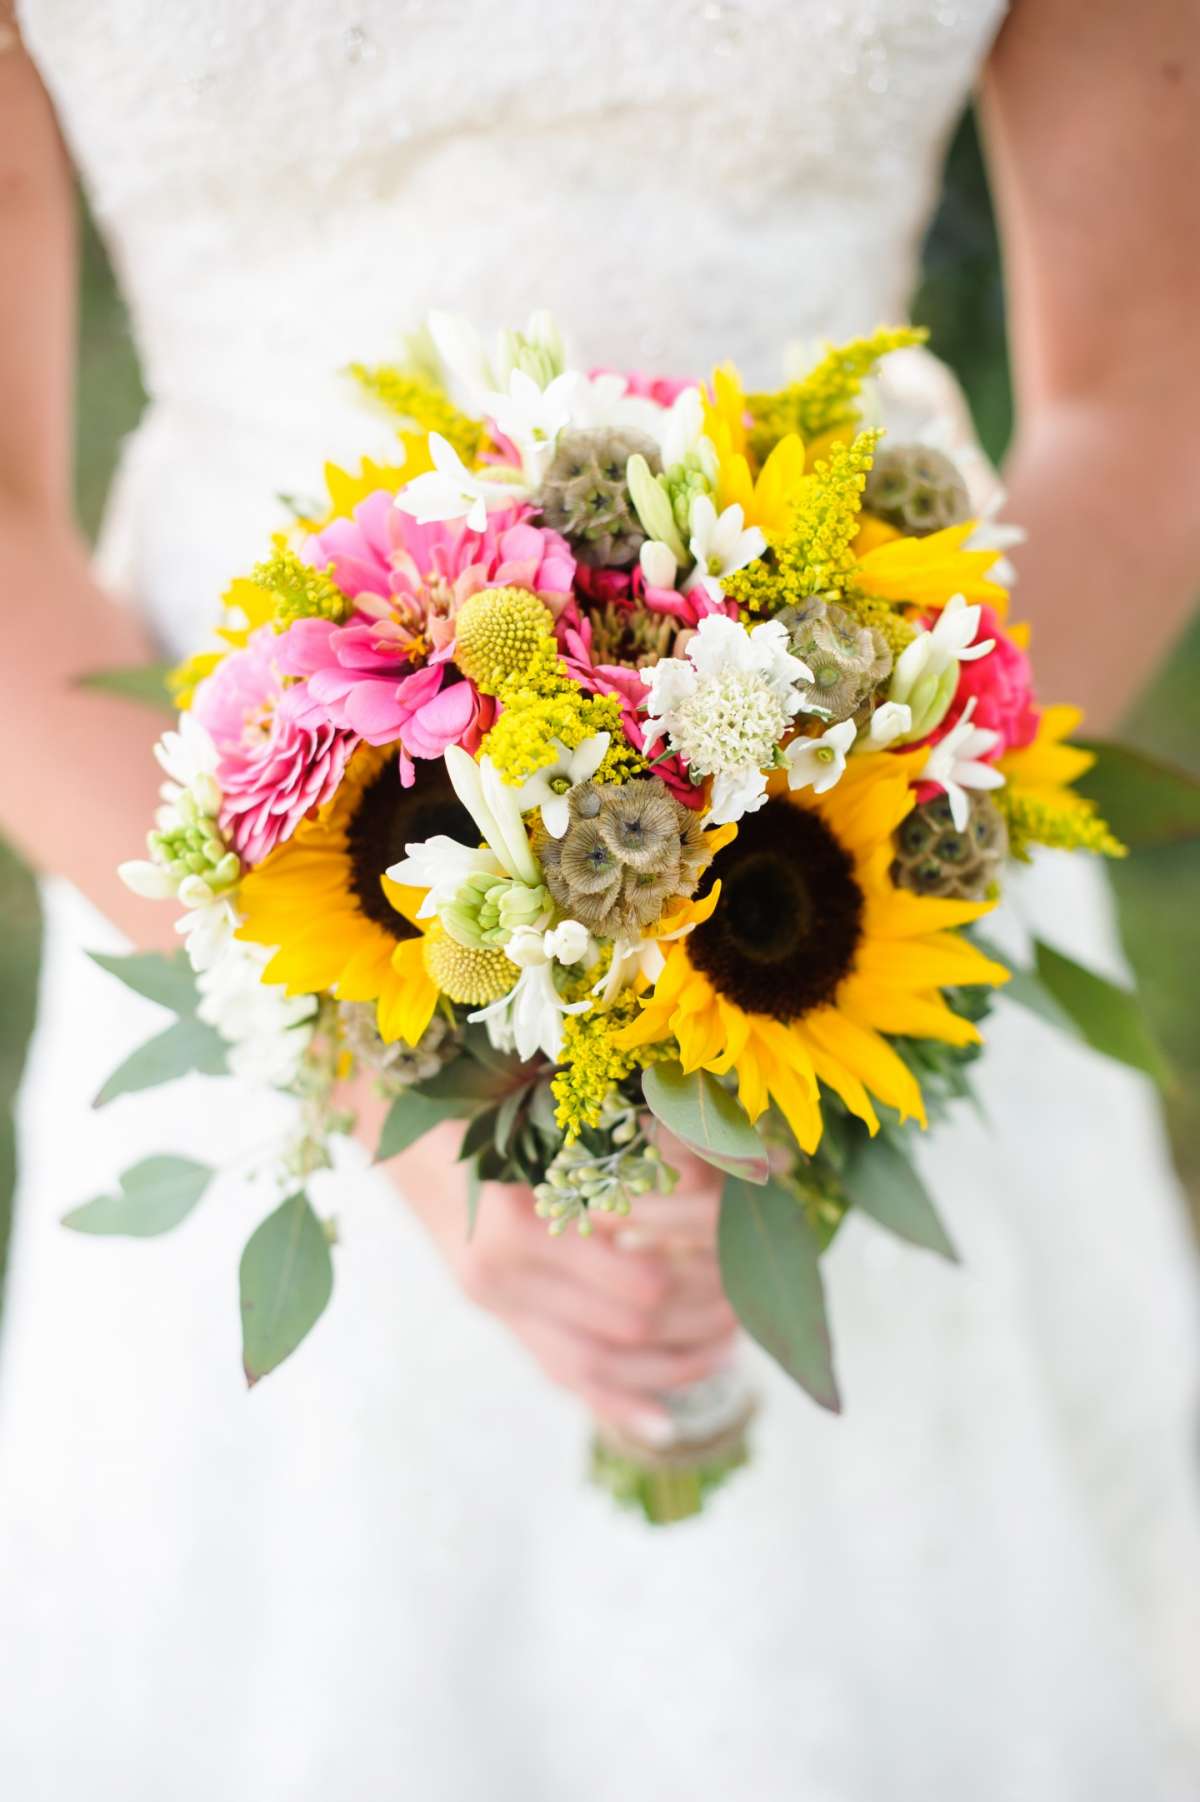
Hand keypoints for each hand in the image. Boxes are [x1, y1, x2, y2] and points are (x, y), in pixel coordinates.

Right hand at [392, 1120, 736, 1440]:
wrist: (394, 1125)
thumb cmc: (483, 1103)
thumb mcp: (558, 1116)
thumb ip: (646, 1142)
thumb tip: (761, 1161)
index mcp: (521, 1221)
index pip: (639, 1284)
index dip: (702, 1278)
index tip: (742, 1256)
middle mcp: (501, 1273)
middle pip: (626, 1326)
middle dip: (698, 1318)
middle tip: (745, 1301)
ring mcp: (494, 1300)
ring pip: (599, 1363)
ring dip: (674, 1363)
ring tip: (726, 1343)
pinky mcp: (494, 1313)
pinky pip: (560, 1374)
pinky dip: (617, 1403)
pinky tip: (664, 1424)